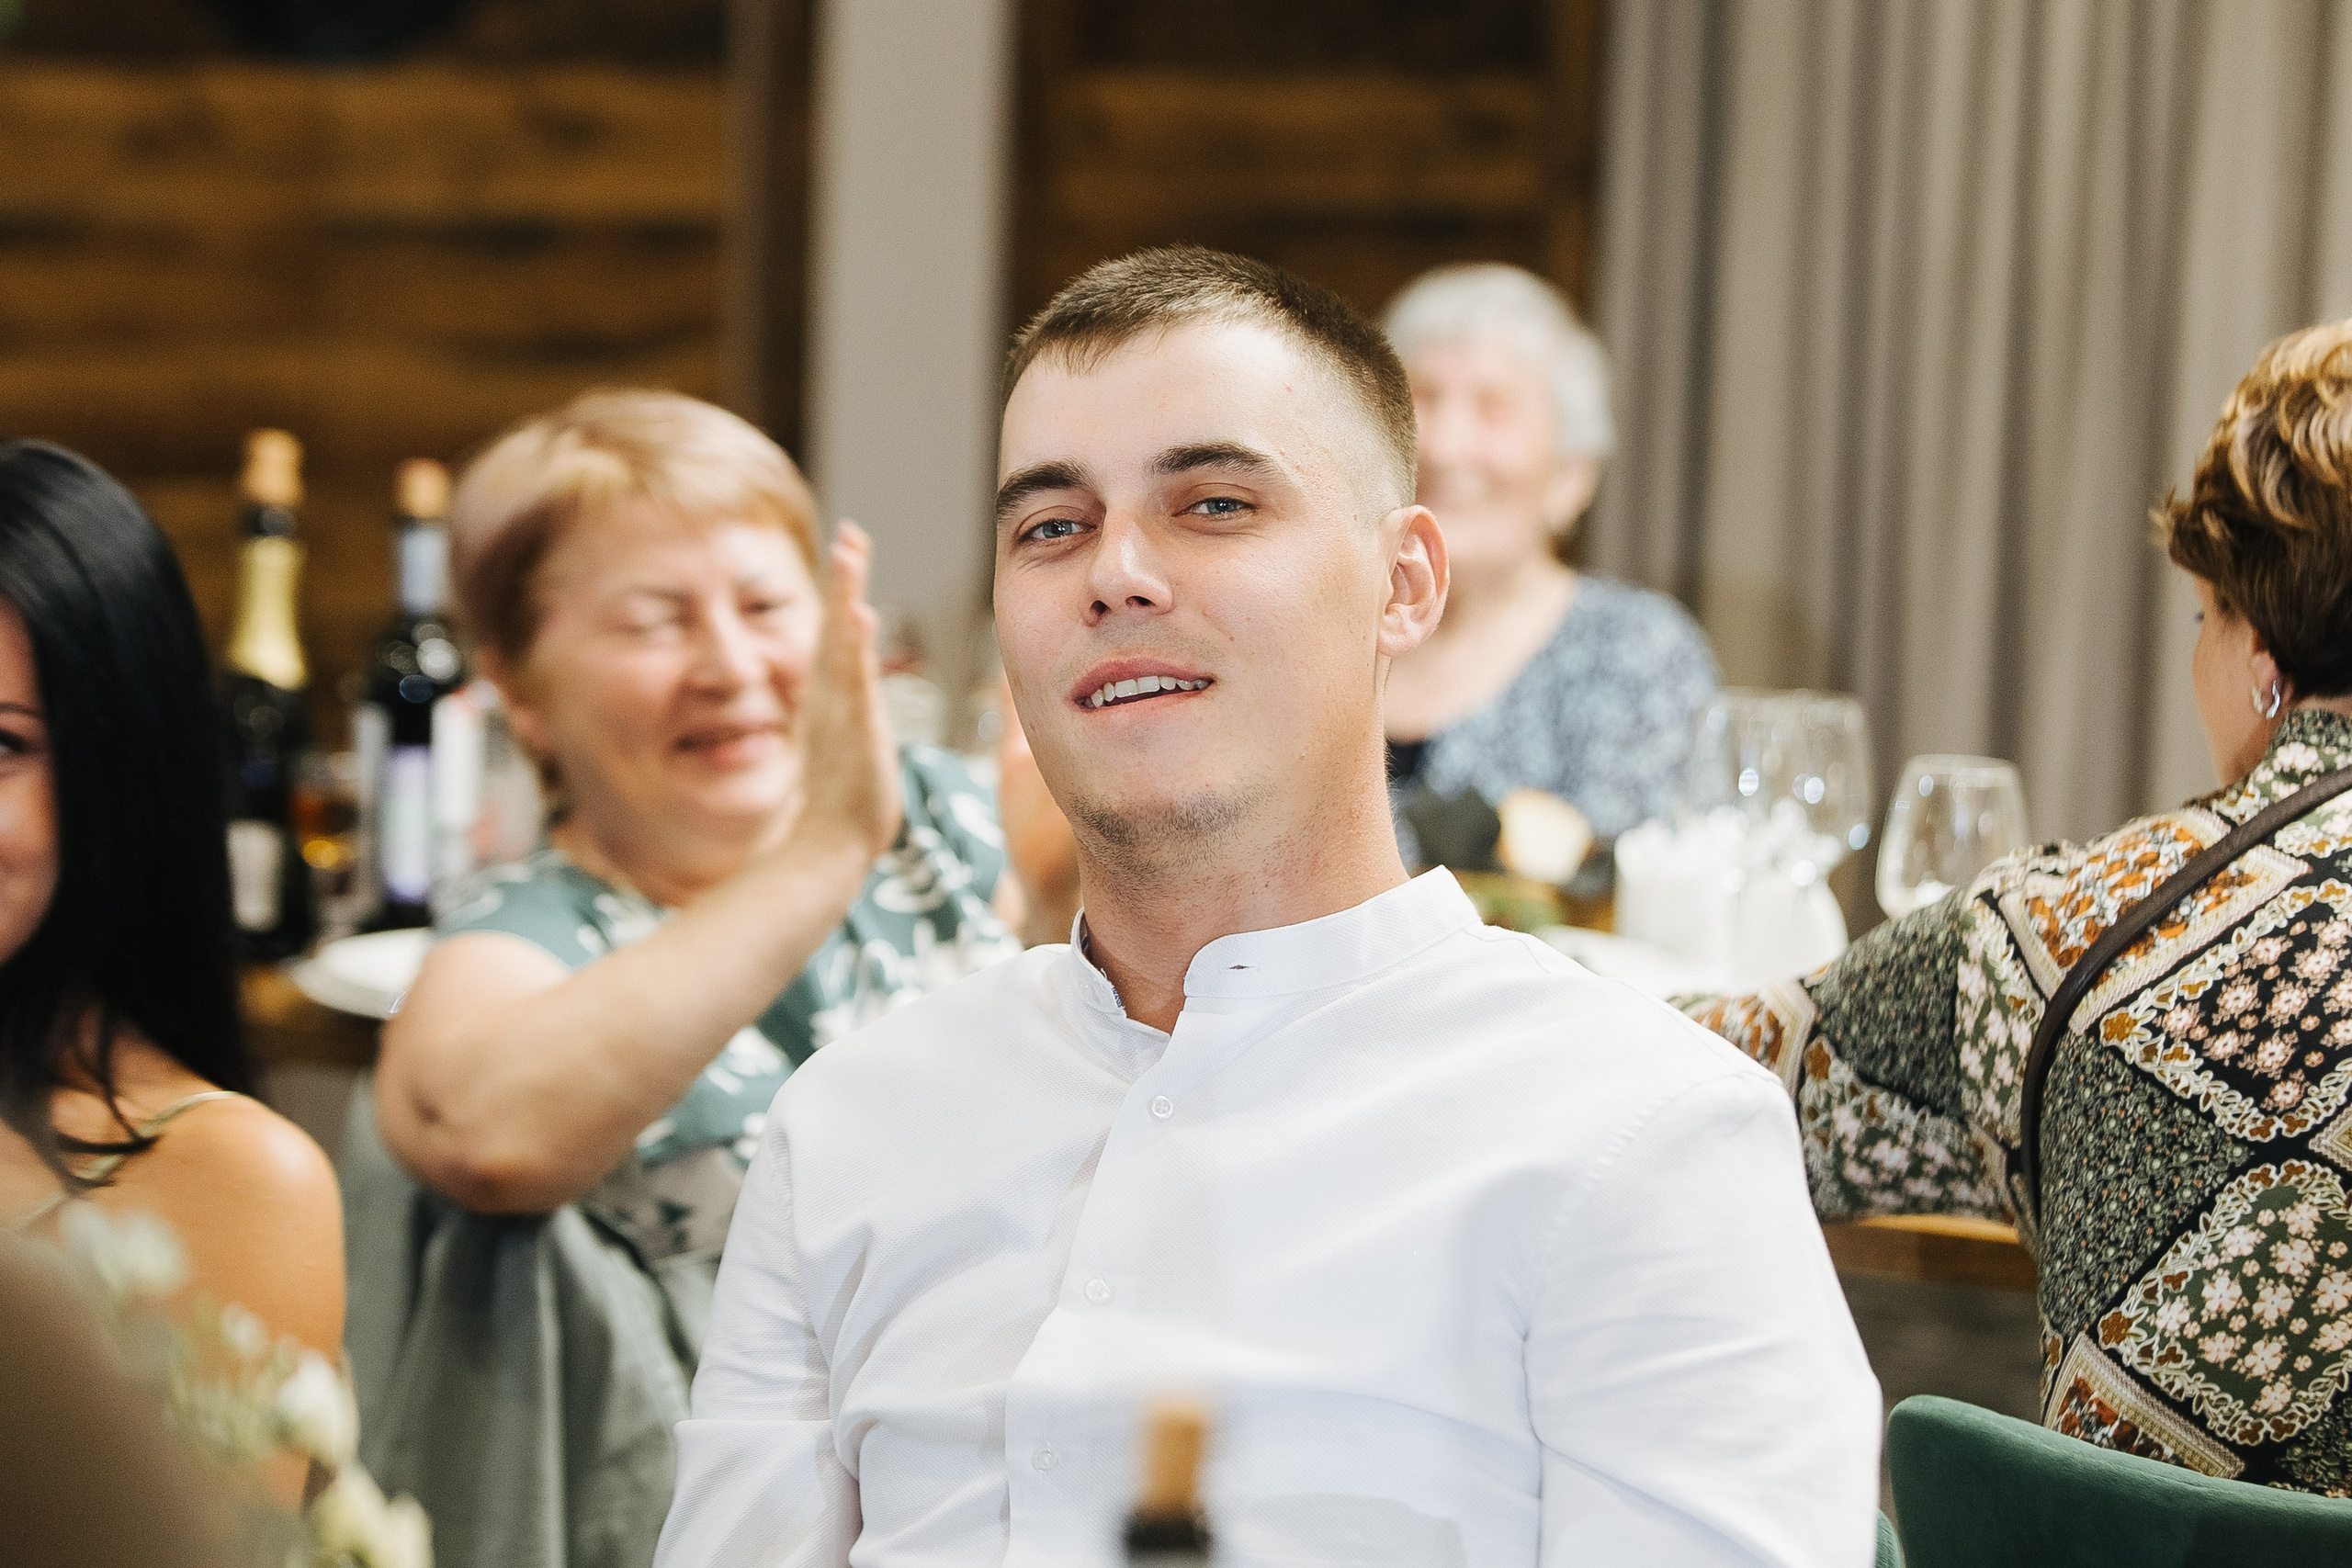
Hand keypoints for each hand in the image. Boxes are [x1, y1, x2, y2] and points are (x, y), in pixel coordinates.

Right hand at [793, 522, 902, 860]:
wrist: (828, 846)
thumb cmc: (843, 804)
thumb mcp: (850, 747)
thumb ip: (851, 718)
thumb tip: (855, 699)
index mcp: (833, 698)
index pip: (839, 634)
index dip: (844, 590)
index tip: (851, 545)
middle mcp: (831, 698)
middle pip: (835, 627)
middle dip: (843, 579)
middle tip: (850, 533)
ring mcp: (840, 712)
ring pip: (842, 645)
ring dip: (845, 597)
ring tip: (849, 553)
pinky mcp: (853, 732)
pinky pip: (854, 681)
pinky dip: (854, 647)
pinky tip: (860, 614)